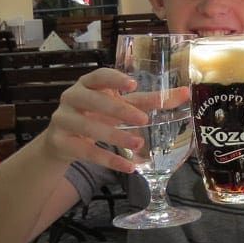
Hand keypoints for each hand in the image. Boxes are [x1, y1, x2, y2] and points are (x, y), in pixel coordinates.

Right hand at [40, 67, 172, 172]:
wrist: (63, 140)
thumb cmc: (97, 114)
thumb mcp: (121, 105)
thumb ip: (150, 100)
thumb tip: (185, 93)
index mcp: (88, 83)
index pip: (99, 75)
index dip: (114, 79)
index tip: (133, 84)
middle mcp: (72, 97)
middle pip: (94, 101)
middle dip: (120, 111)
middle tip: (143, 120)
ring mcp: (62, 119)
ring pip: (89, 128)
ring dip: (116, 136)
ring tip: (139, 145)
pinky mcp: (59, 142)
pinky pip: (86, 152)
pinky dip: (108, 159)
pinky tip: (128, 167)